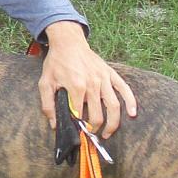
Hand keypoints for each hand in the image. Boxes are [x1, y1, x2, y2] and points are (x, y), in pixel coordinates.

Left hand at [37, 21, 136, 138]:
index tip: (77, 134)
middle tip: (91, 135)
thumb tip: (54, 125)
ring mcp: (103, 78)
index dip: (78, 126)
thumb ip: (48, 105)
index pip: (80, 114)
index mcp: (76, 86)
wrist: (68, 42)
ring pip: (114, 106)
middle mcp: (93, 83)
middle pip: (98, 114)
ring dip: (112, 123)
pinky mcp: (110, 73)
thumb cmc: (57, 62)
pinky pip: (124, 88)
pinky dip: (130, 101)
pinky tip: (132, 113)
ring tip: (107, 133)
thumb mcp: (45, 83)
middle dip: (95, 128)